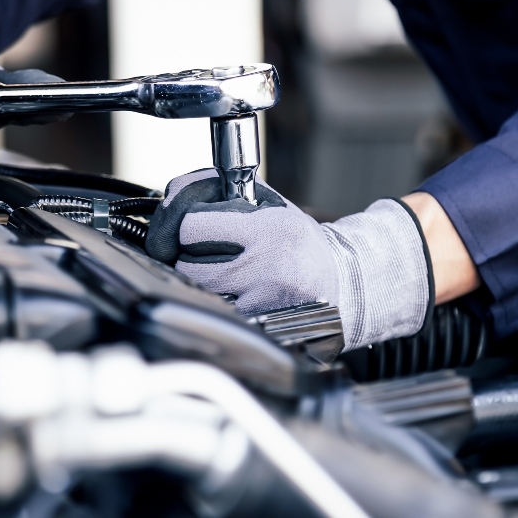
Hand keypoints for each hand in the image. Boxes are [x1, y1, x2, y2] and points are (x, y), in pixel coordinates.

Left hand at [145, 169, 432, 350]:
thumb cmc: (299, 243)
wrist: (340, 284)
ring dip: (194, 280)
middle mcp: (260, 268)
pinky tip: (226, 292)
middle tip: (196, 251)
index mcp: (265, 231)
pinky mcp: (254, 325)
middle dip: (183, 255)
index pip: (192, 227)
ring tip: (214, 269)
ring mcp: (256, 302)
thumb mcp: (271, 206)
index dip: (183, 224)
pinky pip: (213, 311)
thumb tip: (177, 191)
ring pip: (195, 291)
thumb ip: (226, 194)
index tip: (190, 226)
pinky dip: (210, 302)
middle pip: (185, 263)